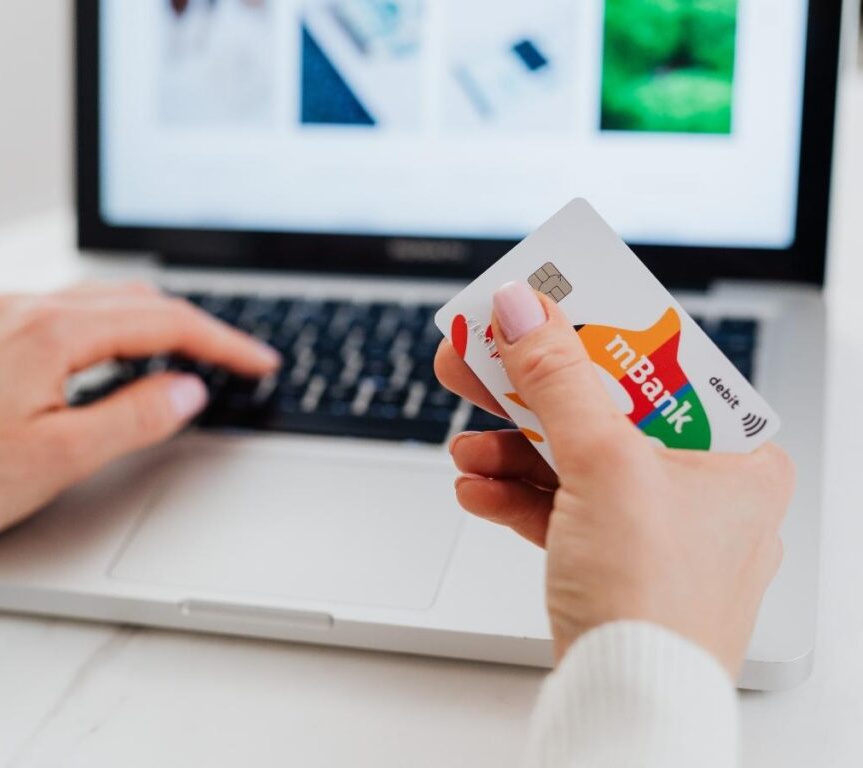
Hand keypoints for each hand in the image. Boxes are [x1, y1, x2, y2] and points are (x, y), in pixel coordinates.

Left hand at [0, 281, 279, 538]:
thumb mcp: (59, 457)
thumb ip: (134, 417)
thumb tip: (188, 391)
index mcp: (50, 334)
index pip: (163, 324)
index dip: (222, 343)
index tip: (258, 362)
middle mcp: (28, 310)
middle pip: (140, 301)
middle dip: (199, 327)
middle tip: (238, 359)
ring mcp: (8, 315)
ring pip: (108, 300)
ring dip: (159, 322)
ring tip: (195, 354)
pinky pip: (74, 309)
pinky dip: (120, 324)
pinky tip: (128, 349)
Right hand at [435, 282, 793, 677]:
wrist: (627, 705)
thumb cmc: (654, 602)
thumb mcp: (604, 466)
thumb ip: (559, 379)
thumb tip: (525, 310)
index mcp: (735, 456)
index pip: (659, 365)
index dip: (594, 330)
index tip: (542, 306)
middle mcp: (702, 488)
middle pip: (603, 409)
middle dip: (531, 392)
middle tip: (480, 357)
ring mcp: (655, 526)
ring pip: (573, 459)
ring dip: (511, 450)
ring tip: (464, 447)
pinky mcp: (613, 557)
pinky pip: (561, 507)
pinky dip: (517, 496)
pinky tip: (477, 490)